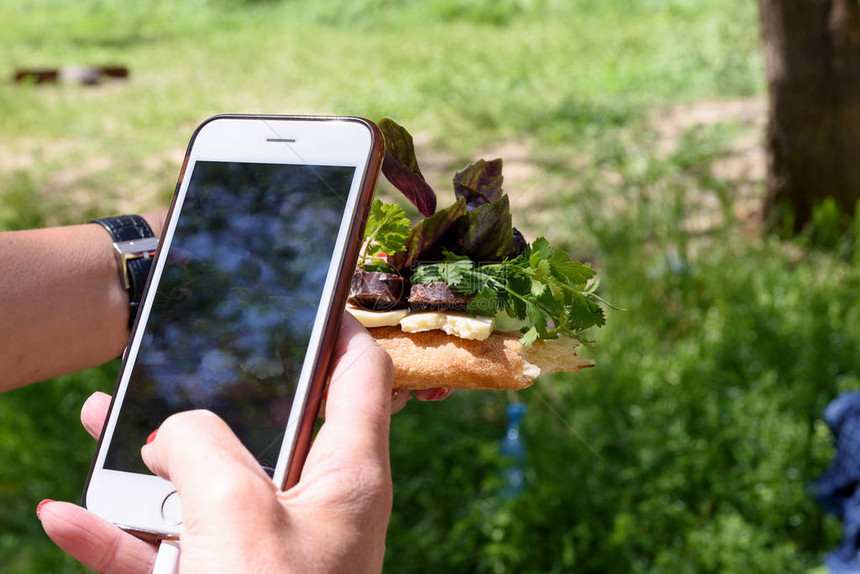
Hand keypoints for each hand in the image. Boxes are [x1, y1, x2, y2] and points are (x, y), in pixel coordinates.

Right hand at [39, 314, 393, 572]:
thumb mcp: (236, 514)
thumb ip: (202, 446)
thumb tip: (172, 434)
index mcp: (346, 476)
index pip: (360, 375)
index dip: (336, 327)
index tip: (303, 295)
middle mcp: (313, 508)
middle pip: (267, 425)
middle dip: (214, 392)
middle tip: (177, 356)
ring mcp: (266, 552)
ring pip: (207, 484)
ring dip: (149, 460)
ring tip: (101, 420)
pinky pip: (171, 549)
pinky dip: (122, 534)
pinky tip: (70, 517)